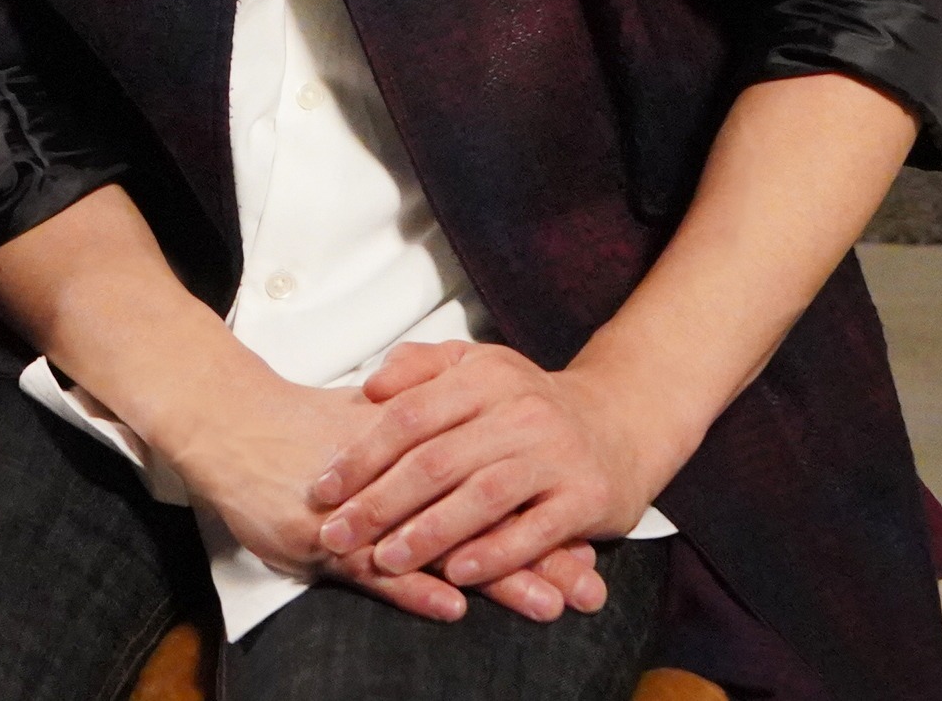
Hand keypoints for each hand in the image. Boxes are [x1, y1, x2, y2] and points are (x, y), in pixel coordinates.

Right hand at [164, 374, 608, 626]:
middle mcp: (400, 479)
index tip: (586, 542)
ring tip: (549, 605)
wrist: (227, 420)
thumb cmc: (297, 428)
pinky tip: (454, 604)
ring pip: (443, 547)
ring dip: (498, 578)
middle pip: (484, 519)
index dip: (538, 517)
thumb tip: (468, 451)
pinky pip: (376, 569)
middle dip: (538, 554)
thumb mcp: (366, 423)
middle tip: (588, 585)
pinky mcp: (323, 541)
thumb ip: (416, 437)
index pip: (493, 487)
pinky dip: (415, 587)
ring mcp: (363, 513)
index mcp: (418, 450)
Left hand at [310, 340, 679, 594]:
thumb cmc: (528, 403)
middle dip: (379, 502)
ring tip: (384, 560)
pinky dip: (494, 555)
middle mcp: (521, 411)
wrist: (619, 422)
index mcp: (485, 377)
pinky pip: (534, 532)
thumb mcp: (476, 366)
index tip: (321, 490)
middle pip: (437, 460)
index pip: (409, 416)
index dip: (361, 456)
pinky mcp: (586, 497)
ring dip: (428, 533)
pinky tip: (456, 574)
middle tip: (336, 535)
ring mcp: (556, 455)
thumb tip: (369, 386)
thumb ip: (419, 367)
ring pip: (482, 497)